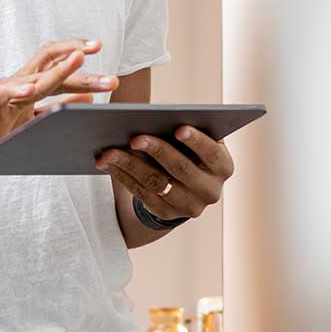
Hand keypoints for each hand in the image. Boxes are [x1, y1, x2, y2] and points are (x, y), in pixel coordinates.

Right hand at [0, 38, 120, 177]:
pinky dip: (14, 90)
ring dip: (58, 70)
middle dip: (75, 55)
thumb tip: (90, 97)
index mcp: (29, 87)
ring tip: (79, 60)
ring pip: (32, 76)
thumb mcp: (34, 121)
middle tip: (100, 49)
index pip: (54, 60)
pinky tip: (30, 90)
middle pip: (48, 61)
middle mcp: (17, 85)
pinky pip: (0, 95)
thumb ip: (58, 107)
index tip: (99, 46)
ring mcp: (3, 96)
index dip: (75, 51)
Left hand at [96, 126, 233, 222]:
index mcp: (223, 167)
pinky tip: (107, 164)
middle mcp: (210, 191)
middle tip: (134, 138)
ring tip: (109, 152)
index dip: (196, 141)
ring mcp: (189, 206)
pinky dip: (122, 177)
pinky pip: (141, 194)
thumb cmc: (189, 149)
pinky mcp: (166, 213)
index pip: (212, 154)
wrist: (184, 185)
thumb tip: (156, 117)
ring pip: (156, 183)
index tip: (179, 128)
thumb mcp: (196, 140)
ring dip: (130, 166)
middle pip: (180, 169)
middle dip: (156, 151)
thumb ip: (186, 129)